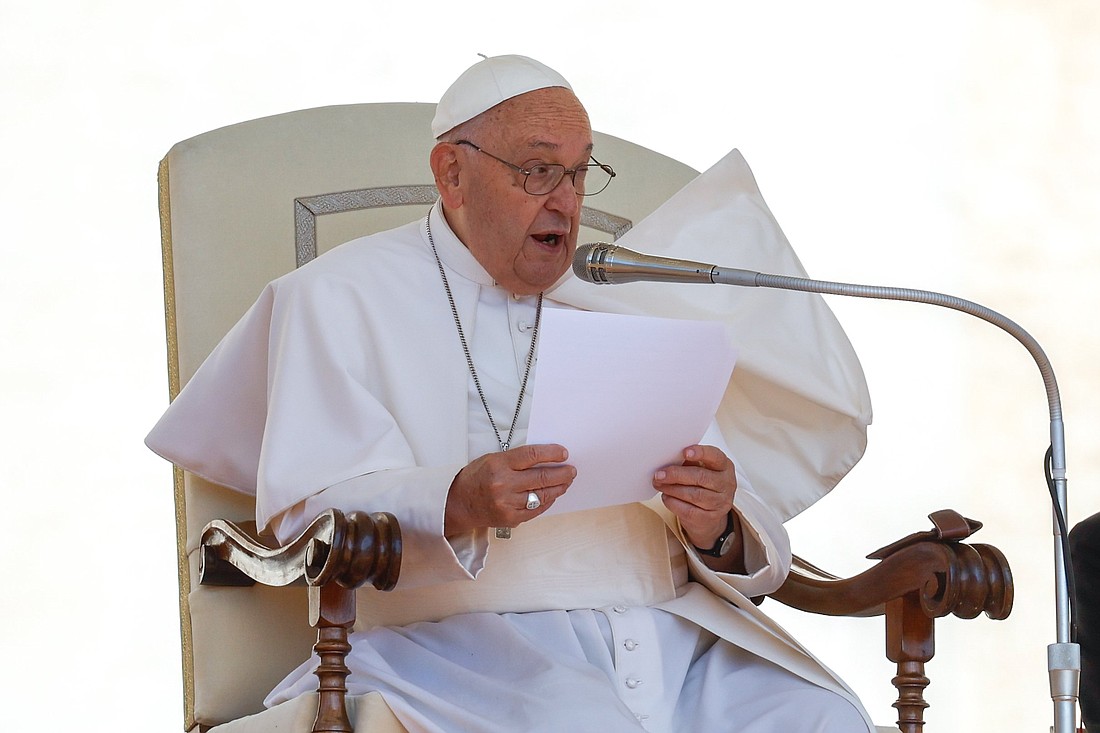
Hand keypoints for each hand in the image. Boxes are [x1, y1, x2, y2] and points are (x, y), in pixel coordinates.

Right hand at [445, 444, 575, 534]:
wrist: (458, 504)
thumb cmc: (475, 478)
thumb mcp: (492, 459)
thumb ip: (516, 459)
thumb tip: (545, 458)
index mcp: (498, 465)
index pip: (532, 455)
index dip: (552, 453)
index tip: (563, 453)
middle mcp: (503, 484)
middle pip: (541, 477)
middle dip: (562, 473)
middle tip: (571, 470)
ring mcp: (507, 503)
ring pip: (542, 495)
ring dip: (558, 488)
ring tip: (566, 482)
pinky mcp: (511, 518)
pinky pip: (536, 509)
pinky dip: (547, 501)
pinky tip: (553, 495)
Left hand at [653, 444, 742, 567]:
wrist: (709, 516)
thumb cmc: (703, 486)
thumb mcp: (701, 470)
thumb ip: (690, 463)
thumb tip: (670, 458)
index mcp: (724, 466)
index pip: (716, 456)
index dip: (701, 453)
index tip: (684, 452)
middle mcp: (726, 484)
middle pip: (701, 477)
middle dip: (677, 474)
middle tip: (659, 474)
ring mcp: (720, 503)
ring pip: (694, 495)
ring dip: (672, 489)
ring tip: (659, 484)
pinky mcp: (710, 518)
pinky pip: (688, 510)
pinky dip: (673, 503)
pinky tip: (666, 497)